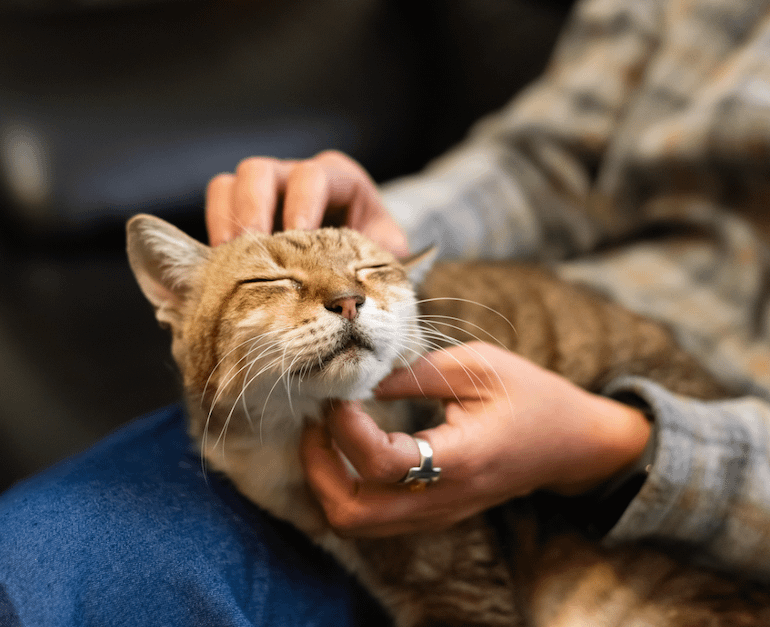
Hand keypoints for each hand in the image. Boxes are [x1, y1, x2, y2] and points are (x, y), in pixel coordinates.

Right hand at [205, 150, 408, 255]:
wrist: (353, 266)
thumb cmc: (372, 257)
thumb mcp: (387, 258)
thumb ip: (385, 269)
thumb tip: (380, 314)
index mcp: (338, 179)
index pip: (314, 176)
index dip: (302, 204)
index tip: (297, 238)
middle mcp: (296, 177)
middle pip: (261, 170)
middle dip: (254, 208)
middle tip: (255, 247)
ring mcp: (265, 191)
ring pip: (230, 182)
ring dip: (227, 219)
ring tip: (230, 256)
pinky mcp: (241, 211)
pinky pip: (217, 203)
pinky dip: (215, 228)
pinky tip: (223, 262)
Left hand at [299, 342, 651, 537]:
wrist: (573, 445)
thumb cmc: (530, 396)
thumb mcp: (477, 366)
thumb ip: (413, 373)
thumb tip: (357, 377)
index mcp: (460, 459)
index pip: (381, 462)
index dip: (345, 426)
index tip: (340, 390)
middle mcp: (443, 499)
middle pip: (351, 513)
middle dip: (317, 466)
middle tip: (317, 420)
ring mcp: (435, 513)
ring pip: (355, 522)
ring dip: (326, 479)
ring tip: (327, 432)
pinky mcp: (429, 514)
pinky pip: (371, 517)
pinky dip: (345, 486)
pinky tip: (347, 446)